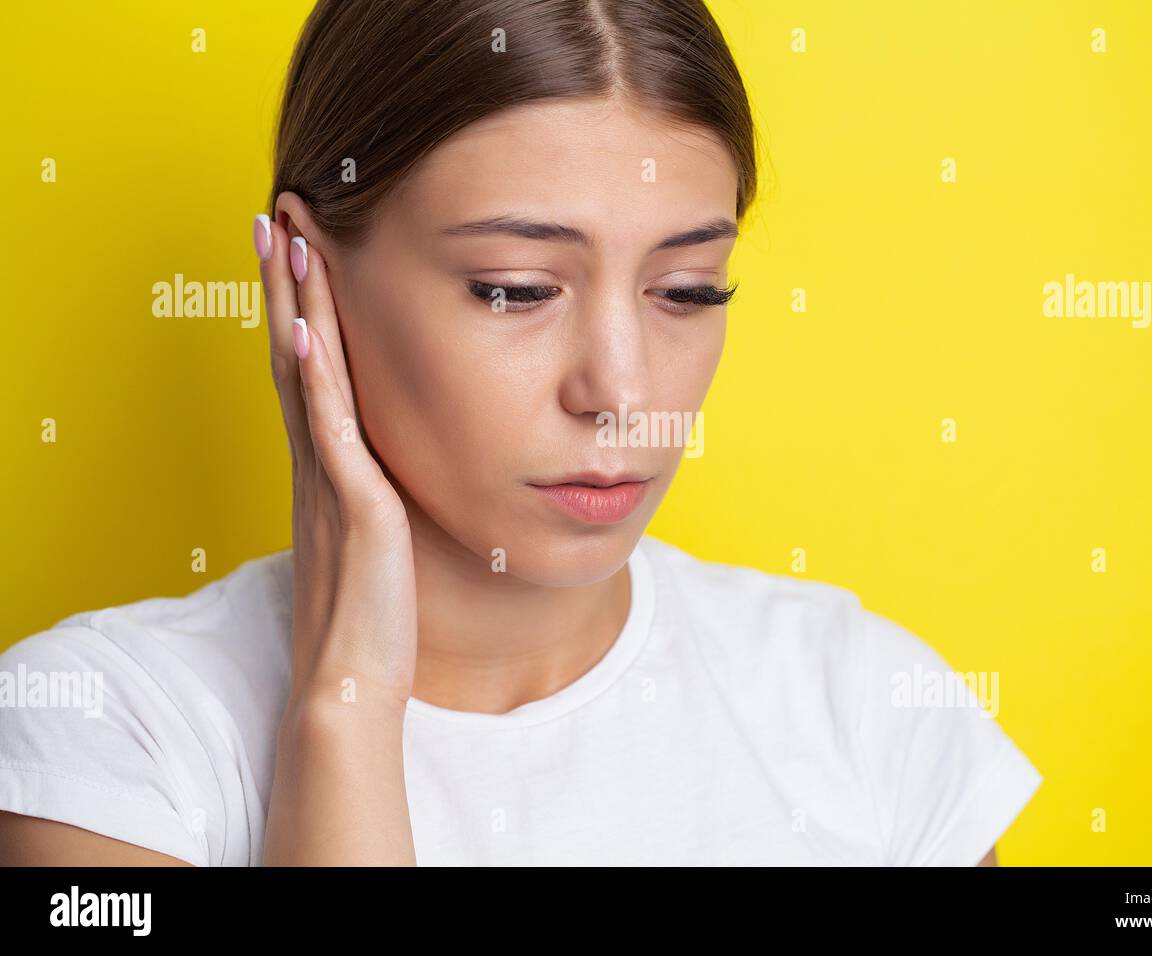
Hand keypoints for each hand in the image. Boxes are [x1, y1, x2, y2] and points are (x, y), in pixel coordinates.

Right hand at [257, 214, 417, 713]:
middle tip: (278, 211)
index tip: (299, 247)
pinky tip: (311, 331)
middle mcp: (319, 465)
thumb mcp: (376, 542)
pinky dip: (319, 380)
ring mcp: (330, 483)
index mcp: (329, 469)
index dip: (302, 305)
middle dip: (288, 281)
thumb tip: (393, 472)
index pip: (310, 370)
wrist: (351, 686)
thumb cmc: (370, 621)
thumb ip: (377, 497)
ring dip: (297, 303)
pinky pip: (331, 432)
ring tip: (288, 236)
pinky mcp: (354, 510)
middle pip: (296, 353)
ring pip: (306, 376)